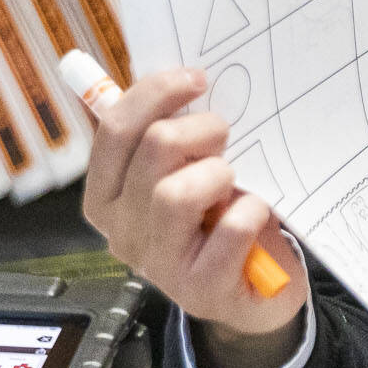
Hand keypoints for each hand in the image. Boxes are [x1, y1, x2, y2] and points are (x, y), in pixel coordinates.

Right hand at [80, 67, 307, 363]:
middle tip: (225, 135)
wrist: (259, 291)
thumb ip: (175, 137)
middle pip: (150, 153)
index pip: (115, 131)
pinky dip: (248, 214)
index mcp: (108, 194)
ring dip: (217, 175)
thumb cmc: (223, 219)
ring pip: (175, 195)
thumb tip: (181, 77)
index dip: (154, 95)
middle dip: (197, 131)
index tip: (196, 78)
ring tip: (234, 182)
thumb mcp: (193, 173)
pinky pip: (227, 232)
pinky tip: (256, 215)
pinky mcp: (199, 289)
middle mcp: (122, 230)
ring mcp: (158, 264)